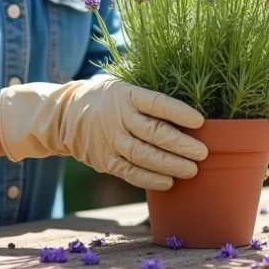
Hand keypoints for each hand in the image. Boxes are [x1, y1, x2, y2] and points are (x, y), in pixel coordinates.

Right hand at [0, 77, 208, 190]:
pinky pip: (130, 172)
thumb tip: (188, 107)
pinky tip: (168, 181)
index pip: (157, 103)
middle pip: (153, 132)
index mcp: (126, 94)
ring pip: (143, 155)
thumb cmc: (108, 99)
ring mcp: (110, 140)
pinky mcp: (105, 160)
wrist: (65, 115)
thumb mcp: (123, 87)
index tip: (200, 122)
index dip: (179, 112)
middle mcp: (118, 117)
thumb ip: (148, 97)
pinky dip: (150, 179)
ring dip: (170, 164)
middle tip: (202, 152)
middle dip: (181, 144)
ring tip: (191, 169)